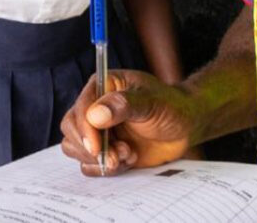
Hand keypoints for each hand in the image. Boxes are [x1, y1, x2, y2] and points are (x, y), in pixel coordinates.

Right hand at [59, 70, 197, 175]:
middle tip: (116, 156)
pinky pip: (90, 165)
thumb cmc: (170, 106)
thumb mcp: (152, 101)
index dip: (84, 129)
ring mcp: (99, 131)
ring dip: (100, 158)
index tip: (96, 147)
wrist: (185, 127)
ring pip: (76, 148)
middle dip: (92, 148)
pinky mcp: (105, 150)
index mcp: (102, 87)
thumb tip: (95, 115)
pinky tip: (129, 159)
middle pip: (70, 129)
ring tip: (128, 154)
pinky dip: (106, 168)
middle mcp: (95, 108)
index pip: (80, 109)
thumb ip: (124, 105)